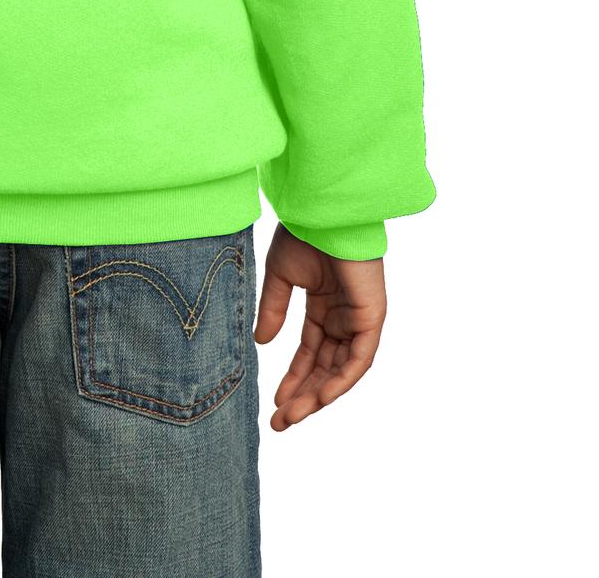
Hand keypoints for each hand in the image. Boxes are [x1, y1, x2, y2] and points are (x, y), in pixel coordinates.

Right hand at [253, 225, 385, 430]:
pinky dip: (340, 381)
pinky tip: (319, 398)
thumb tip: (262, 345)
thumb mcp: (280, 277)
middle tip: (281, 421)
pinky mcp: (372, 318)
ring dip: (317, 395)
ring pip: (341, 370)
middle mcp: (344, 317)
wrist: (323, 211)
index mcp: (325, 306)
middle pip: (325, 367)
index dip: (293, 378)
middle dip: (303, 395)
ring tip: (293, 416)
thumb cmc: (304, 234)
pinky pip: (358, 360)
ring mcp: (359, 319)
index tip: (274, 403)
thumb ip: (273, 311)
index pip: (311, 353)